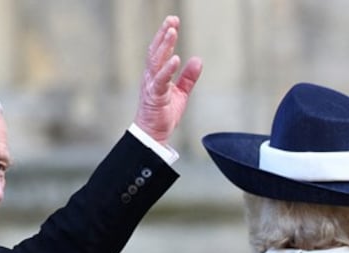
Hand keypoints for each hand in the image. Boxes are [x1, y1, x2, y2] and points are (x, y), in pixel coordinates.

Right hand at [134, 16, 202, 144]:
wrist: (153, 135)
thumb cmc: (163, 114)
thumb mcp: (180, 93)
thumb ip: (188, 77)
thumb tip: (198, 60)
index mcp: (155, 75)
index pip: (159, 51)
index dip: (165, 36)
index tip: (173, 22)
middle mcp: (150, 78)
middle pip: (155, 52)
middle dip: (163, 35)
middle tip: (172, 20)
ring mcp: (151, 86)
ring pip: (156, 62)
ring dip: (164, 46)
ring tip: (172, 31)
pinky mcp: (155, 97)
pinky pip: (161, 81)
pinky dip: (168, 69)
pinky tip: (176, 59)